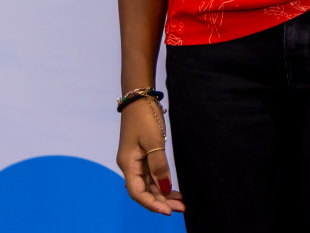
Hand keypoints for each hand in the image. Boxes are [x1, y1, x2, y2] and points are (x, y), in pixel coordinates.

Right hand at [116, 97, 182, 214]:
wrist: (140, 98)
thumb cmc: (145, 117)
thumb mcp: (154, 141)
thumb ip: (159, 165)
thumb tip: (164, 187)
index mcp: (128, 164)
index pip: (138, 192)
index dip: (152, 204)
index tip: (168, 212)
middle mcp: (130, 166)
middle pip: (144, 191)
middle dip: (161, 202)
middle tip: (182, 208)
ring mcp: (136, 161)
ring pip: (149, 184)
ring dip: (163, 194)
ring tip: (181, 203)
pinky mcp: (143, 156)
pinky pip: (152, 175)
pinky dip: (162, 183)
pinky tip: (173, 190)